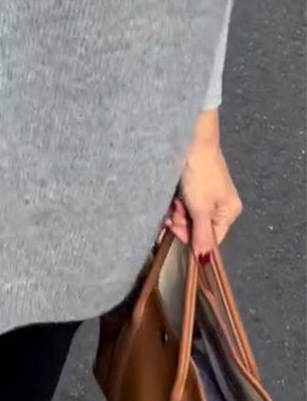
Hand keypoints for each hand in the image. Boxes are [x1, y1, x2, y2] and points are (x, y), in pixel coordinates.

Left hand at [168, 110, 242, 259]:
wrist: (193, 141)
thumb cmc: (200, 176)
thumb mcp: (201, 209)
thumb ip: (203, 235)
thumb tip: (204, 259)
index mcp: (229, 212)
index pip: (212, 239)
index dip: (193, 240)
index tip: (175, 231)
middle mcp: (222, 205)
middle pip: (200, 227)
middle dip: (183, 223)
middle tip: (174, 213)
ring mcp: (209, 194)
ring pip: (191, 215)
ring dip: (178, 213)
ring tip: (173, 202)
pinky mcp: (197, 184)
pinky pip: (187, 202)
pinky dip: (178, 202)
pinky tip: (172, 198)